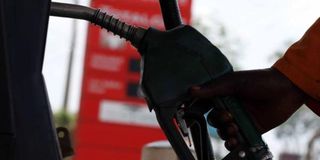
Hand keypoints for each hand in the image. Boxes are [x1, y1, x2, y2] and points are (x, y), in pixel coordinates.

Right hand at [190, 68, 305, 149]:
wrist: (285, 90)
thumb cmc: (259, 81)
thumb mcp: (234, 82)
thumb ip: (213, 89)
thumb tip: (191, 91)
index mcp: (224, 94)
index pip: (206, 104)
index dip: (199, 110)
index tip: (193, 114)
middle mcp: (230, 107)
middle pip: (214, 120)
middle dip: (219, 121)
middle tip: (229, 117)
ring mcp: (240, 119)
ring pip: (223, 131)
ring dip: (226, 133)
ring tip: (235, 128)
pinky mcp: (250, 130)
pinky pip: (236, 140)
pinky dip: (233, 144)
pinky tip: (235, 142)